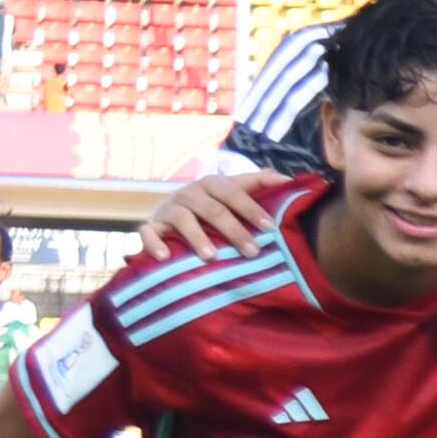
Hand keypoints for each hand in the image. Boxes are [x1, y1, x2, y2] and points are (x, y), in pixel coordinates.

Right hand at [134, 171, 279, 255]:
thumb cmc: (212, 205)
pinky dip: (154, 243)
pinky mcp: (150, 224)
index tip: (271, 228)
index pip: (234, 192)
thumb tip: (288, 179)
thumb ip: (259, 184)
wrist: (169, 213)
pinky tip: (165, 257)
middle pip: (212, 209)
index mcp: (212, 184)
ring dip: (196, 237)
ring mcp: (167, 208)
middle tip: (252, 251)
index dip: (252, 209)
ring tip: (212, 256)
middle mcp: (189, 193)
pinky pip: (147, 232)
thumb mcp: (233, 191)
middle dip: (233, 230)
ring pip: (182, 219)